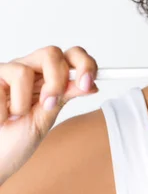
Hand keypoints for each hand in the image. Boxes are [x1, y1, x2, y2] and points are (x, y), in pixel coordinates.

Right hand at [0, 45, 98, 183]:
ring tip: (13, 117)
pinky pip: (1, 86)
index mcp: (46, 77)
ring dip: (22, 104)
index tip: (87, 84)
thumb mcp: (45, 119)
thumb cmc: (14, 141)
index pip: (71, 56)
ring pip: (24, 70)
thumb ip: (63, 98)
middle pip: (51, 52)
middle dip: (56, 81)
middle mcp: (27, 69)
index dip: (84, 64)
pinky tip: (0, 119)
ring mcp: (6, 72)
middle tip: (48, 105)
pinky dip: (4, 111)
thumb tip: (91, 85)